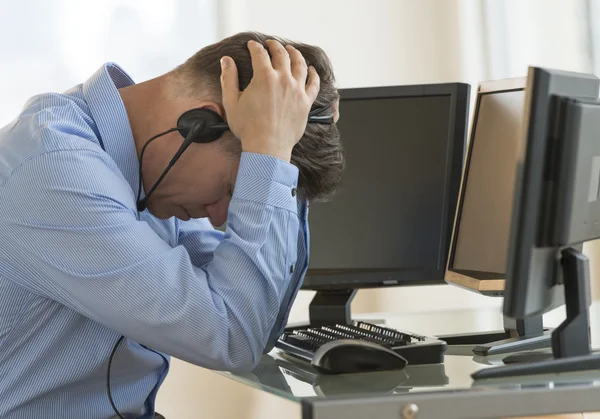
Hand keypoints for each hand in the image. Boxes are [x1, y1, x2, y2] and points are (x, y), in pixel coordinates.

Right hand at [220, 39, 320, 161]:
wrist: (268, 147)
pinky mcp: (306, 102)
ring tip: (291, 50)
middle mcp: (283, 79)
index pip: (260, 53)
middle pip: (281, 54)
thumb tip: (226, 60)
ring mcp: (297, 90)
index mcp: (264, 76)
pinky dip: (313, 74)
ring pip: (300, 64)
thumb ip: (228, 78)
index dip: (254, 46)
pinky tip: (312, 69)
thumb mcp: (231, 102)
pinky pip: (314, 83)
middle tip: (270, 44)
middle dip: (274, 46)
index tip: (252, 45)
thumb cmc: (248, 128)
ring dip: (295, 54)